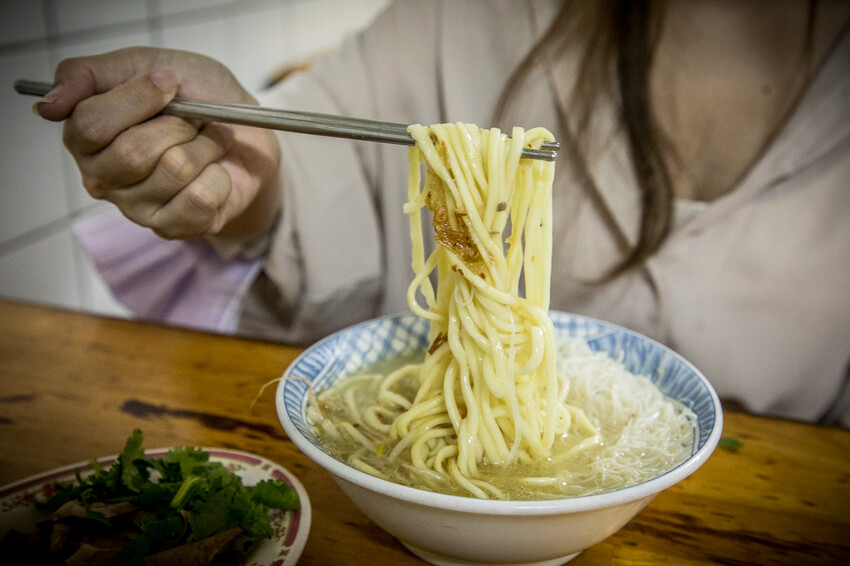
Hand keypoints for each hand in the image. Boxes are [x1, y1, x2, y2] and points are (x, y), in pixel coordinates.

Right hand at [34, 47, 280, 240]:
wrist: (245, 132)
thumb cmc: (194, 97)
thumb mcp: (144, 63)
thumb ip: (87, 74)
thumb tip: (47, 106)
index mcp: (84, 136)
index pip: (91, 124)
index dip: (138, 99)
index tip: (170, 82)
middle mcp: (102, 177)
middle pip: (134, 153)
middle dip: (179, 125)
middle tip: (194, 119)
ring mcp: (136, 208)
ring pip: (175, 170)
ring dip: (205, 146)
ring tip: (207, 143)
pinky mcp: (172, 227)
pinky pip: (201, 198)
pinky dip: (220, 176)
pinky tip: (214, 171)